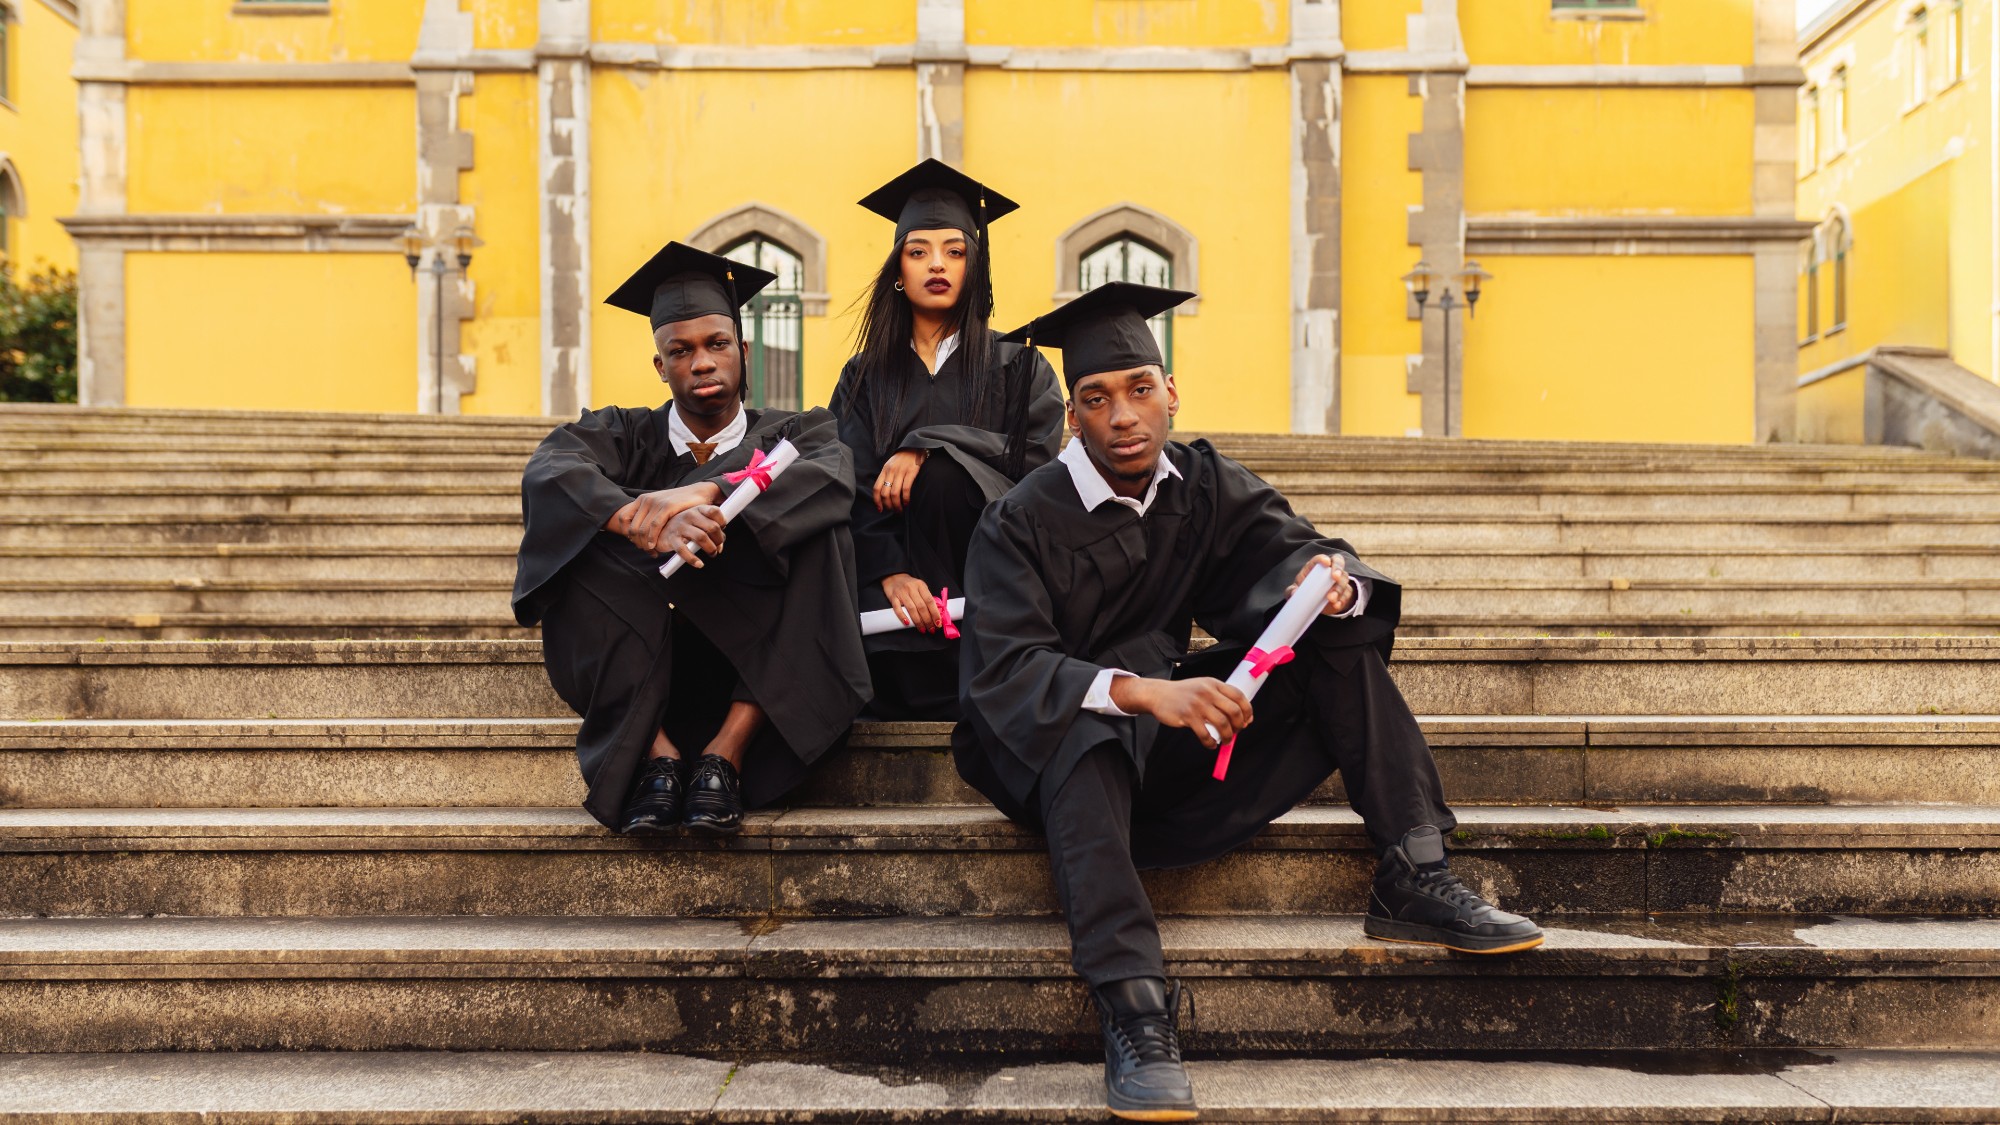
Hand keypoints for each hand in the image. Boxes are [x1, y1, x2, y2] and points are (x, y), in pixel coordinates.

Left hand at [607, 483, 722, 553]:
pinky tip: (655, 546)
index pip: (623, 519)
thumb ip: (649, 517)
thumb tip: (637, 533)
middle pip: (632, 527)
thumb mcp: (660, 507)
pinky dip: (652, 538)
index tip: (636, 543)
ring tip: (652, 551)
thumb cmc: (680, 504)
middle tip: (647, 551)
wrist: (698, 493)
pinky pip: (654, 526)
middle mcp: (646, 500)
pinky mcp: (667, 506)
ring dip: (645, 544)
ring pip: (642, 529)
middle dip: (638, 543)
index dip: (626, 534)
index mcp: (642, 500)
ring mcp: (656, 502)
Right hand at [658, 505, 726, 567]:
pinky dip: (694, 559)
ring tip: (712, 554)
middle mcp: (689, 515)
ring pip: (702, 537)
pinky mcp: (672, 539)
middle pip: (712, 526)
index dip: (722, 521)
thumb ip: (710, 531)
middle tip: (718, 547)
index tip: (722, 530)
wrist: (658, 530)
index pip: (715, 511)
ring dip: (711, 549)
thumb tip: (720, 546)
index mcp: (697, 509)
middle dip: (719, 540)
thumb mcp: (696, 523)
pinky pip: (685, 550)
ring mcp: (680, 526)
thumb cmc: (682, 527)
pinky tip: (699, 564)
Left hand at [873, 449, 928, 513]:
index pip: (876, 488)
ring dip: (897, 505)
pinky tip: (906, 503)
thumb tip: (884, 493)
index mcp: (884, 470)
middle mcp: (891, 471)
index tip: (880, 509)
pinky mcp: (911, 472)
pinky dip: (905, 498)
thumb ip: (887, 477)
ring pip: (894, 493)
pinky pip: (906, 489)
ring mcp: (901, 471)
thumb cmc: (903, 459)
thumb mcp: (891, 465)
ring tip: (900, 510)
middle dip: (888, 505)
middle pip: (885, 493)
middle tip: (893, 511)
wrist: (915, 447)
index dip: (877, 501)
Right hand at [881, 573, 941, 631]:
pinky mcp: (893, 597)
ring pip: (911, 609)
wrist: (893, 577)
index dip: (935, 613)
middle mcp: (911, 588)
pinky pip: (897, 608)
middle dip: (928, 620)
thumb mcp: (920, 587)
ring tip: (922, 629)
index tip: (938, 623)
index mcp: (921, 585)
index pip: (930, 601)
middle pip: (921, 606)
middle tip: (931, 629)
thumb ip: (926, 597)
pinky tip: (907, 624)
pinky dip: (902, 617)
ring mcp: (901, 593)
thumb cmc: (909, 585)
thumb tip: (935, 613)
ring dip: (918, 621)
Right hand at [1110, 676, 1252, 749]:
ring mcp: (1198, 704)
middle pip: (1233, 711)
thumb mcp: (1203, 687)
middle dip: (1239, 725)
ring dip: (1228, 736)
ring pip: (1222, 724)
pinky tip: (1211, 744)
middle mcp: (1207, 692)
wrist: (1159, 695)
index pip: (1239, 696)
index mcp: (1214, 684)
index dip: (1247, 710)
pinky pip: (1205, 734)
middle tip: (1237, 732)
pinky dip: (1211, 743)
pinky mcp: (1188, 716)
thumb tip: (1240, 716)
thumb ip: (1219, 697)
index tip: (1247, 721)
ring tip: (1225, 741)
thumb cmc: (1184, 694)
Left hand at [1288, 554, 1354, 616]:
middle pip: (1338, 563)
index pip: (1321, 558)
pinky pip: (1348, 593)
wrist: (1316, 602)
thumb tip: (1294, 593)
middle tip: (1335, 577)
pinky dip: (1343, 599)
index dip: (1323, 559)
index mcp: (1316, 566)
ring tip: (1331, 598)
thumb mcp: (1295, 590)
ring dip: (1339, 589)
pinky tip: (1337, 605)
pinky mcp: (1345, 590)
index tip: (1325, 562)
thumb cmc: (1304, 590)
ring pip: (1344, 579)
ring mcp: (1340, 579)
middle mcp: (1330, 569)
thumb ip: (1291, 591)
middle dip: (1338, 569)